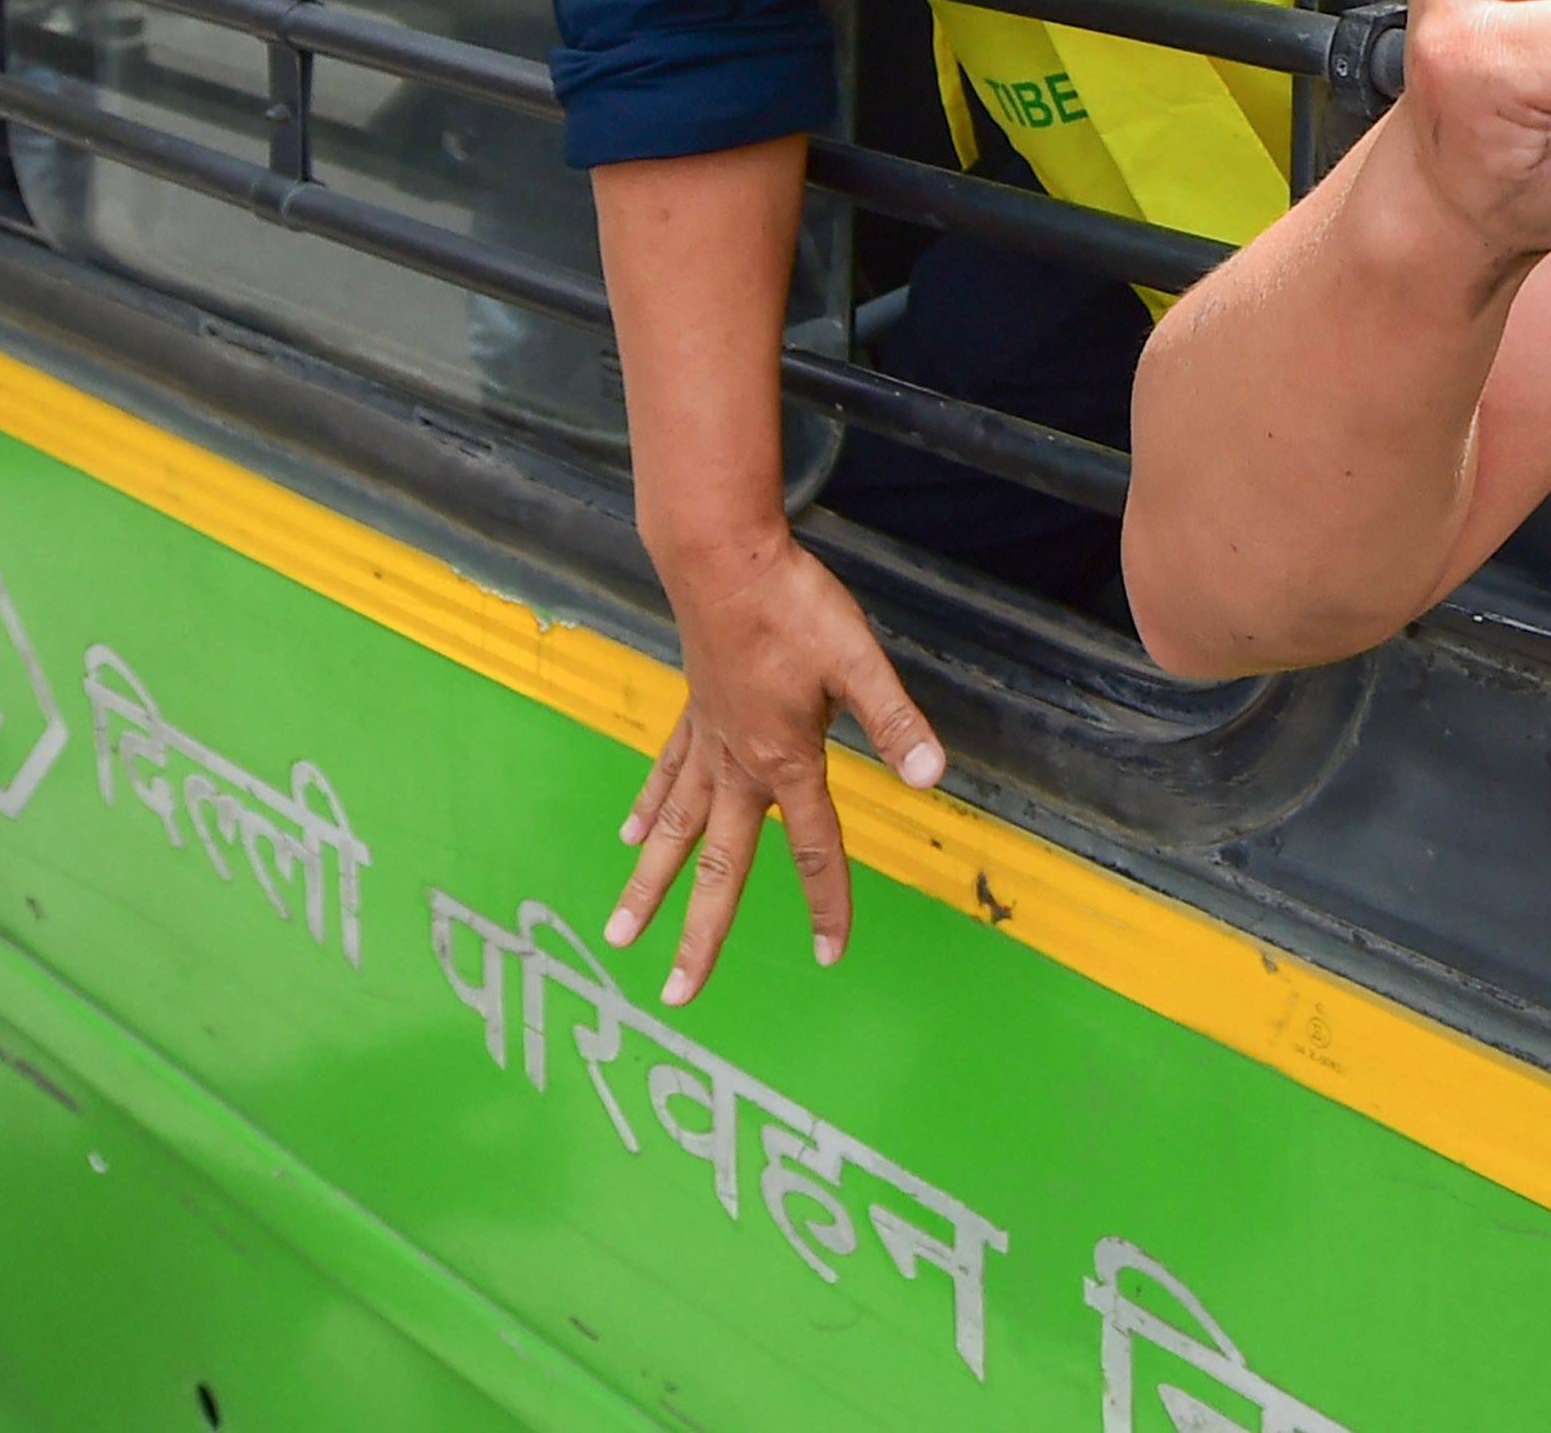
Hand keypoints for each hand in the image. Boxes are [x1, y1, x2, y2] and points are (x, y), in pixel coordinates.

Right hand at [606, 524, 942, 1003]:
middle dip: (699, 935)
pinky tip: (630, 837)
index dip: (827, 904)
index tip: (830, 957)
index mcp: (783, 760)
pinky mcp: (692, 714)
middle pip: (718, 866)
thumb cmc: (792, 603)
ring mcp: (706, 742)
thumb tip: (932, 777)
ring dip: (649, 887)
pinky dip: (648, 810)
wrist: (721, 554)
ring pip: (673, 832)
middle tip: (675, 996)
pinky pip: (665, 776)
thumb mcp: (859, 659)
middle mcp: (736, 765)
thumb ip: (893, 720)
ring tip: (618, 935)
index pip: (813, 848)